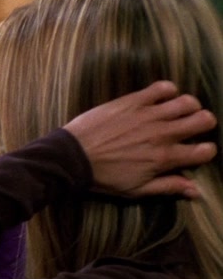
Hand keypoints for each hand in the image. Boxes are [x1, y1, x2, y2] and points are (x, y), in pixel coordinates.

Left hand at [64, 81, 216, 198]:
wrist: (72, 157)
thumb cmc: (103, 177)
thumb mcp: (136, 190)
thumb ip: (168, 187)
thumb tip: (196, 191)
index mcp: (165, 159)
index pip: (205, 151)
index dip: (206, 151)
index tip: (197, 151)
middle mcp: (162, 134)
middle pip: (204, 120)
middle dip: (203, 124)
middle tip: (191, 128)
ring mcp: (148, 115)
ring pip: (187, 102)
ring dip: (188, 107)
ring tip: (178, 112)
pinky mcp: (133, 101)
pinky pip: (162, 88)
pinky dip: (168, 90)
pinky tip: (161, 98)